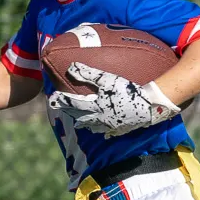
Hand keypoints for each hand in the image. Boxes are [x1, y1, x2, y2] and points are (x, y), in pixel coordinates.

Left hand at [46, 64, 179, 135]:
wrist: (148, 106)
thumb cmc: (127, 90)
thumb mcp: (107, 79)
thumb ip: (88, 74)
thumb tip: (71, 67)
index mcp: (94, 106)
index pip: (73, 104)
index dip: (62, 101)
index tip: (52, 98)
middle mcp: (99, 118)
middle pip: (80, 117)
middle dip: (69, 113)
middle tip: (62, 109)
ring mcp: (109, 126)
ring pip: (92, 126)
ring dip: (83, 122)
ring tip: (78, 121)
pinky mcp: (119, 129)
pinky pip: (106, 131)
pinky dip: (100, 129)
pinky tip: (100, 129)